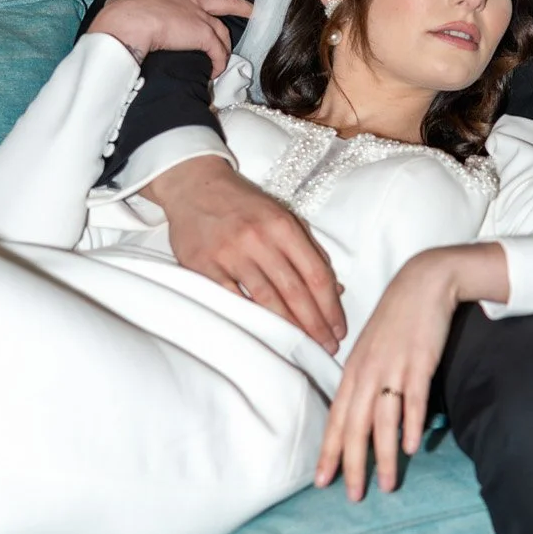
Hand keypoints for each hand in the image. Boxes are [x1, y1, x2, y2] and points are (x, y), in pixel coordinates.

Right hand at [88, 0, 254, 75]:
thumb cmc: (121, 12)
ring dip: (227, 44)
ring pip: (222, 29)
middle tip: (252, 8)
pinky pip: (217, 52)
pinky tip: (214, 72)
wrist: (127, 23)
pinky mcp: (203, 36)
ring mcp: (197, 18)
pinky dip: (217, 63)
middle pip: (221, 1)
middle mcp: (187, 2)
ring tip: (228, 55)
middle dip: (238, 5)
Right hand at [144, 157, 347, 350]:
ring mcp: (230, 252)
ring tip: (303, 346)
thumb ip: (310, 250)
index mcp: (283, 226)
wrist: (194, 185)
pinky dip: (248, 318)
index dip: (330, 306)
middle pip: (294, 291)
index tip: (338, 329)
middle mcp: (259, 238)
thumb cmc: (243, 203)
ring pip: (265, 299)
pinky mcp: (203, 265)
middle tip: (326, 347)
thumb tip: (335, 289)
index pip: (316, 274)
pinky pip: (230, 299)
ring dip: (287, 327)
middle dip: (314, 324)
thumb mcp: (282, 216)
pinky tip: (263, 334)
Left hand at [317, 241, 508, 499]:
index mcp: (353, 371)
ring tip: (386, 485)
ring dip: (384, 456)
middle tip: (353, 496)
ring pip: (383, 420)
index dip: (329, 452)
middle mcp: (367, 372)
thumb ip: (363, 380)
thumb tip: (359, 414)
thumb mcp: (371, 349)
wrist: (422, 283)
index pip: (336, 419)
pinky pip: (413, 399)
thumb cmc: (397, 319)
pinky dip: (410, 425)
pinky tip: (410, 448)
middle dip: (352, 464)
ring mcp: (392, 368)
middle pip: (354, 427)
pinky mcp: (419, 362)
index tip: (322, 482)